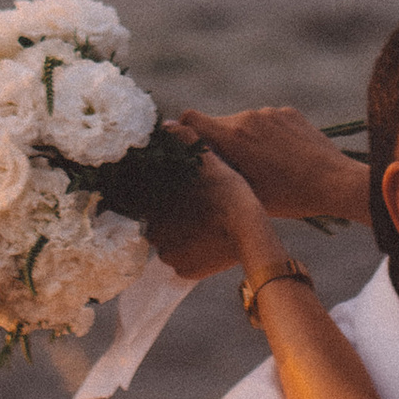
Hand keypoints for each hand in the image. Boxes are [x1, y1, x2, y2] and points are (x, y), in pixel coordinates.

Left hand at [147, 141, 278, 286]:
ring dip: (181, 238)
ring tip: (203, 227)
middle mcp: (156, 234)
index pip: (149, 204)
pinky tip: (207, 243)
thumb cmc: (228, 191)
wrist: (249, 228)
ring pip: (170, 245)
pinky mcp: (185, 273)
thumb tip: (166, 125)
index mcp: (154, 206)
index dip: (165, 199)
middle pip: (158, 226)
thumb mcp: (208, 160)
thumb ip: (186, 140)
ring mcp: (170, 256)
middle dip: (171, 219)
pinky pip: (183, 263)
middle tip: (196, 211)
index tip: (182, 196)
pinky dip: (192, 256)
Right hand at [175, 104, 375, 226]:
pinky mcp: (287, 112)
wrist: (335, 182)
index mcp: (233, 136)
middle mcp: (248, 117)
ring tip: (263, 167)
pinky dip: (265, 136)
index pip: (190, 119)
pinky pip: (265, 121)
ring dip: (244, 140)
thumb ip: (217, 171)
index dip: (183, 132)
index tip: (187, 148)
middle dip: (218, 143)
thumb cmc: (289, 195)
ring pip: (242, 124)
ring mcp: (270, 112)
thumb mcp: (246, 191)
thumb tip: (196, 158)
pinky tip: (282, 157)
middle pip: (217, 124)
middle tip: (233, 169)